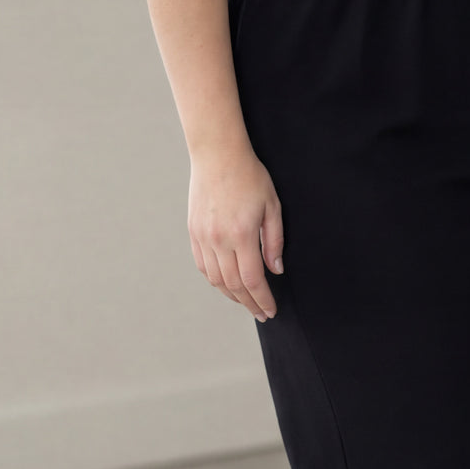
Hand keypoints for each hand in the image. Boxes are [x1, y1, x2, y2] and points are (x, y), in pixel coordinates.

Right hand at [188, 145, 284, 322]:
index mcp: (241, 234)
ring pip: (216, 279)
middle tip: (261, 313)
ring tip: (246, 302)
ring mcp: (203, 237)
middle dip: (249, 303)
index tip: (270, 310)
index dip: (262, 299)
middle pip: (233, 285)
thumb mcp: (272, 206)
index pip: (252, 279)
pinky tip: (226, 284)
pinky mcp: (193, 232)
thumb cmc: (249, 176)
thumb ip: (274, 241)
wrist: (217, 155)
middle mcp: (218, 240)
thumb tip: (276, 269)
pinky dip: (215, 280)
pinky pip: (203, 266)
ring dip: (232, 295)